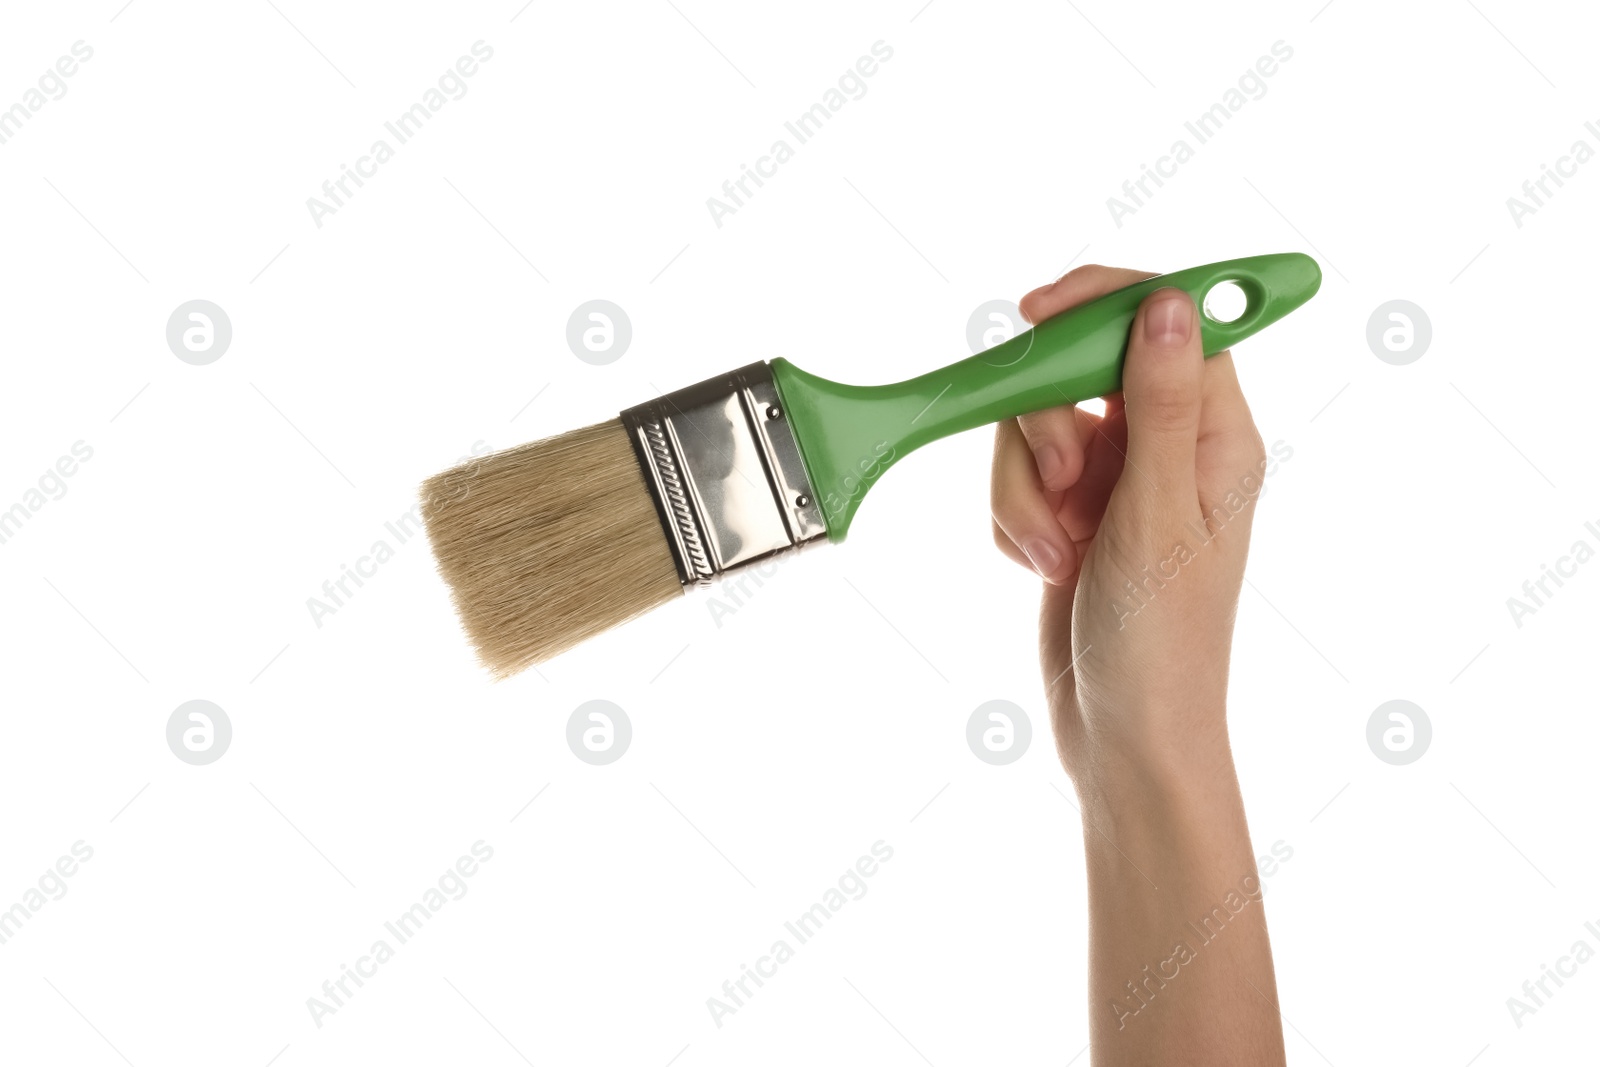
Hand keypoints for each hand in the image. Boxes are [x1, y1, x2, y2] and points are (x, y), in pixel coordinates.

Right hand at [990, 265, 1269, 788]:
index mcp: (1215, 437)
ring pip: (1037, 424)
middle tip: (1065, 481)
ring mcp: (1116, 481)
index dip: (1104, 301)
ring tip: (1055, 551)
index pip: (1167, 320)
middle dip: (1048, 424)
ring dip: (1025, 488)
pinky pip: (1017, 477)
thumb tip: (1171, 301)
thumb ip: (1160, 403)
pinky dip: (1015, 518)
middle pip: (1083, 367)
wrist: (1123, 737)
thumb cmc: (1161, 643)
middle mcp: (1168, 448)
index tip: (1038, 311)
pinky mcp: (1072, 514)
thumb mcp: (1159, 515)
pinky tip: (1042, 568)